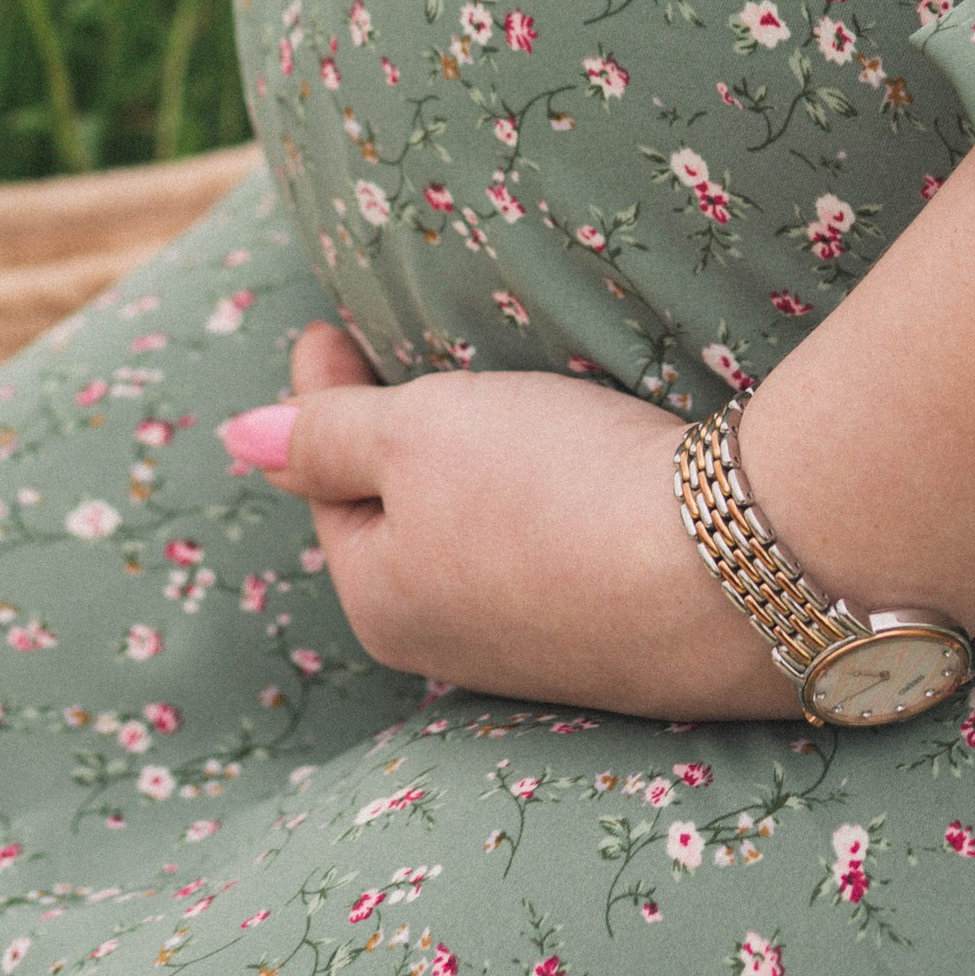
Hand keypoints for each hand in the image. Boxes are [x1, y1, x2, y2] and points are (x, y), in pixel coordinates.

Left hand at [222, 319, 796, 721]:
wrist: (740, 569)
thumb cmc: (551, 489)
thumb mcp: (416, 436)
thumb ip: (323, 432)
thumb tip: (234, 441)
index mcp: (379, 599)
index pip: (324, 479)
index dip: (321, 389)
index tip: (332, 319)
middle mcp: (452, 647)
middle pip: (401, 523)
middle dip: (394, 450)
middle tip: (405, 360)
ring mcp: (547, 656)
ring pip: (482, 546)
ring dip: (477, 479)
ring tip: (495, 407)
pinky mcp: (632, 644)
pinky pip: (560, 560)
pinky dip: (550, 507)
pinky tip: (582, 471)